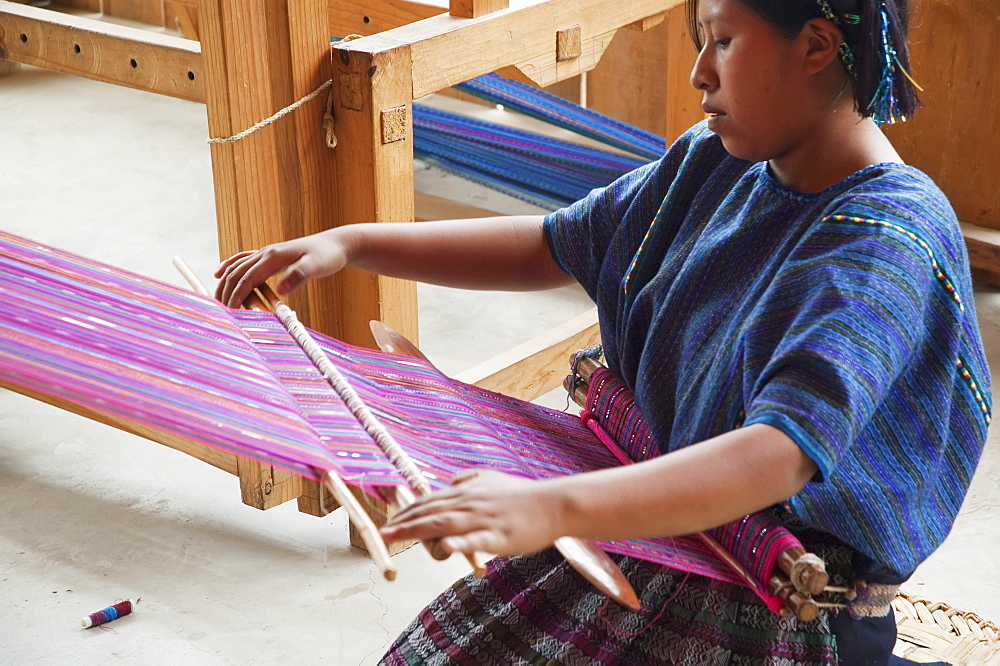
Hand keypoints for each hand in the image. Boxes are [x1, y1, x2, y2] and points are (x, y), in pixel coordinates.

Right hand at [213, 231, 348, 307]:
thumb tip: (281, 291)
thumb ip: (299, 276)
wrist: (335, 244)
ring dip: (225, 282)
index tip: (229, 312)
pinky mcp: (270, 256)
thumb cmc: (328, 256)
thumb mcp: (317, 266)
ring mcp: (266, 253)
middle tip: (220, 311)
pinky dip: (229, 266)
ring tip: (218, 300)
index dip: (236, 295)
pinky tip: (219, 273)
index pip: (247, 278)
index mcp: (273, 257)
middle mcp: (265, 253)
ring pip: (237, 266)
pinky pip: (243, 259)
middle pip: (236, 272)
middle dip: (226, 291)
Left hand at [380, 470, 564, 556]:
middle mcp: (469, 504)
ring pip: (443, 524)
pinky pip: (476, 540)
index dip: (408, 512)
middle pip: (429, 513)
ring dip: (415, 530)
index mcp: (467, 493)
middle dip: (403, 523)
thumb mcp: (492, 479)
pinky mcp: (499, 535)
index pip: (430, 502)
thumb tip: (452, 480)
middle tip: (381, 533)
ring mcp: (482, 519)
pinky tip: (445, 547)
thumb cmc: (523, 494)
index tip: (390, 521)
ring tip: (393, 537)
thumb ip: (470, 479)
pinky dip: (459, 544)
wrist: (553, 502)